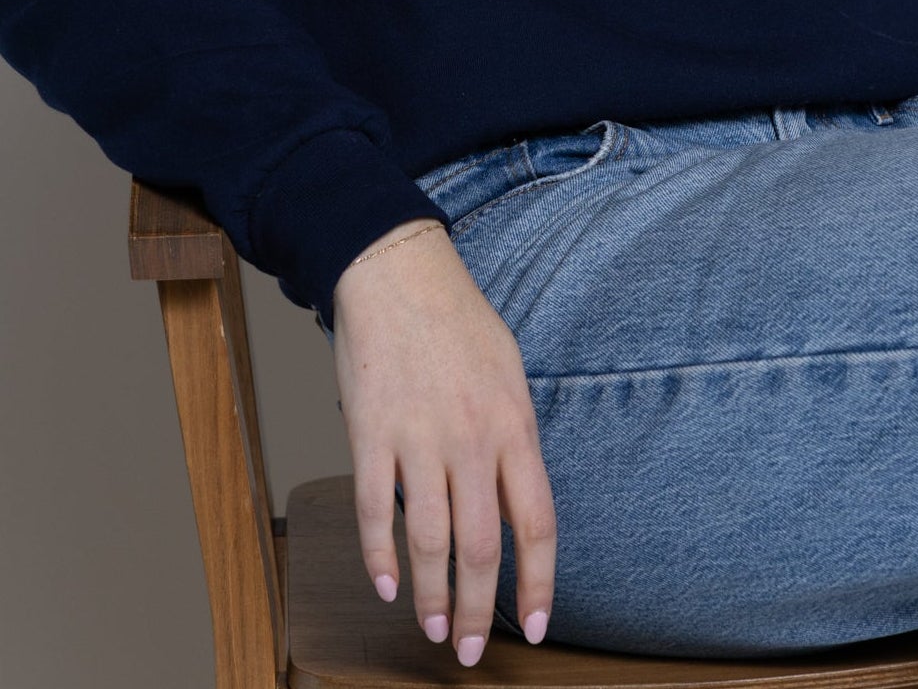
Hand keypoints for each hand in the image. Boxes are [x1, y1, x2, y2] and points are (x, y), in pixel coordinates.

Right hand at [331, 220, 555, 667]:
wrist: (399, 274)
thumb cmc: (460, 323)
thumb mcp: (510, 375)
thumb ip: (514, 440)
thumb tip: (516, 503)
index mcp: (515, 425)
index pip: (537, 522)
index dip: (538, 583)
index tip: (536, 626)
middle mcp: (471, 439)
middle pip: (481, 548)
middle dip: (478, 611)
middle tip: (469, 652)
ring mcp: (419, 439)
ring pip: (429, 542)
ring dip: (431, 598)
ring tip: (432, 631)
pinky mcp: (371, 436)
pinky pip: (376, 513)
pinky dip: (380, 558)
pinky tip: (388, 586)